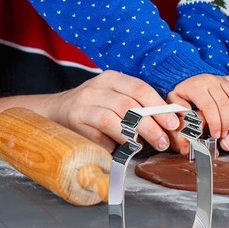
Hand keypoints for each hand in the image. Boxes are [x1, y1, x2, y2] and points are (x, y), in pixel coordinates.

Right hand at [46, 70, 179, 152]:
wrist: (55, 111)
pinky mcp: (74, 122)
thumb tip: (167, 122)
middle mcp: (97, 88)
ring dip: (132, 137)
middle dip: (150, 125)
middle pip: (128, 105)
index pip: (140, 88)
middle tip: (163, 142)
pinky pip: (97, 136)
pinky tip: (117, 149)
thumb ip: (136, 104)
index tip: (173, 123)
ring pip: (112, 120)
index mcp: (112, 78)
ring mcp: (84, 104)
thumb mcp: (113, 96)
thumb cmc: (94, 106)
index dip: (158, 106)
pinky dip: (110, 144)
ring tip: (143, 147)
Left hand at [167, 73, 228, 140]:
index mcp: (195, 87)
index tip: (216, 135)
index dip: (215, 122)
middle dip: (226, 122)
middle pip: (223, 102)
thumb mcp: (174, 101)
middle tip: (224, 134)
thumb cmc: (182, 94)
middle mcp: (209, 81)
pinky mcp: (228, 78)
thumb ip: (178, 111)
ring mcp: (220, 78)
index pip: (209, 106)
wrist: (187, 78)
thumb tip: (186, 119)